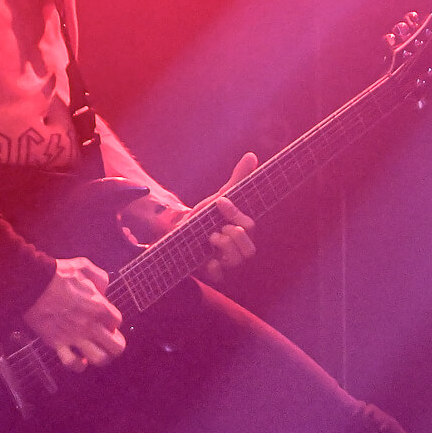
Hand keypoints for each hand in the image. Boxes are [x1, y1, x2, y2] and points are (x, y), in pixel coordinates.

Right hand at [23, 257, 125, 371]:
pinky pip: (72, 363)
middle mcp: (91, 325)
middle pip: (117, 347)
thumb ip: (100, 278)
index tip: (104, 319)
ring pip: (99, 359)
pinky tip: (79, 359)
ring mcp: (75, 336)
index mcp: (99, 307)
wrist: (33, 284)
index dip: (112, 321)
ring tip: (95, 352)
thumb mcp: (85, 266)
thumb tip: (103, 289)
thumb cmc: (57, 274)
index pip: (117, 321)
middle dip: (114, 345)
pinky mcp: (58, 343)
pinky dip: (77, 364)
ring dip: (100, 357)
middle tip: (107, 340)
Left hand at [191, 152, 257, 281]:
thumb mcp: (221, 196)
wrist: (179, 231)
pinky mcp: (211, 272)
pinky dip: (214, 268)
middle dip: (233, 236)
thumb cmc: (205, 215)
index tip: (219, 201)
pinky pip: (220, 277)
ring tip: (210, 238)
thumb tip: (252, 155)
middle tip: (217, 228)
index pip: (250, 226)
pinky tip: (207, 259)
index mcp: (242, 230)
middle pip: (250, 250)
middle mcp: (237, 248)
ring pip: (237, 261)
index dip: (236, 214)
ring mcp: (225, 261)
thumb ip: (238, 178)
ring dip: (223, 247)